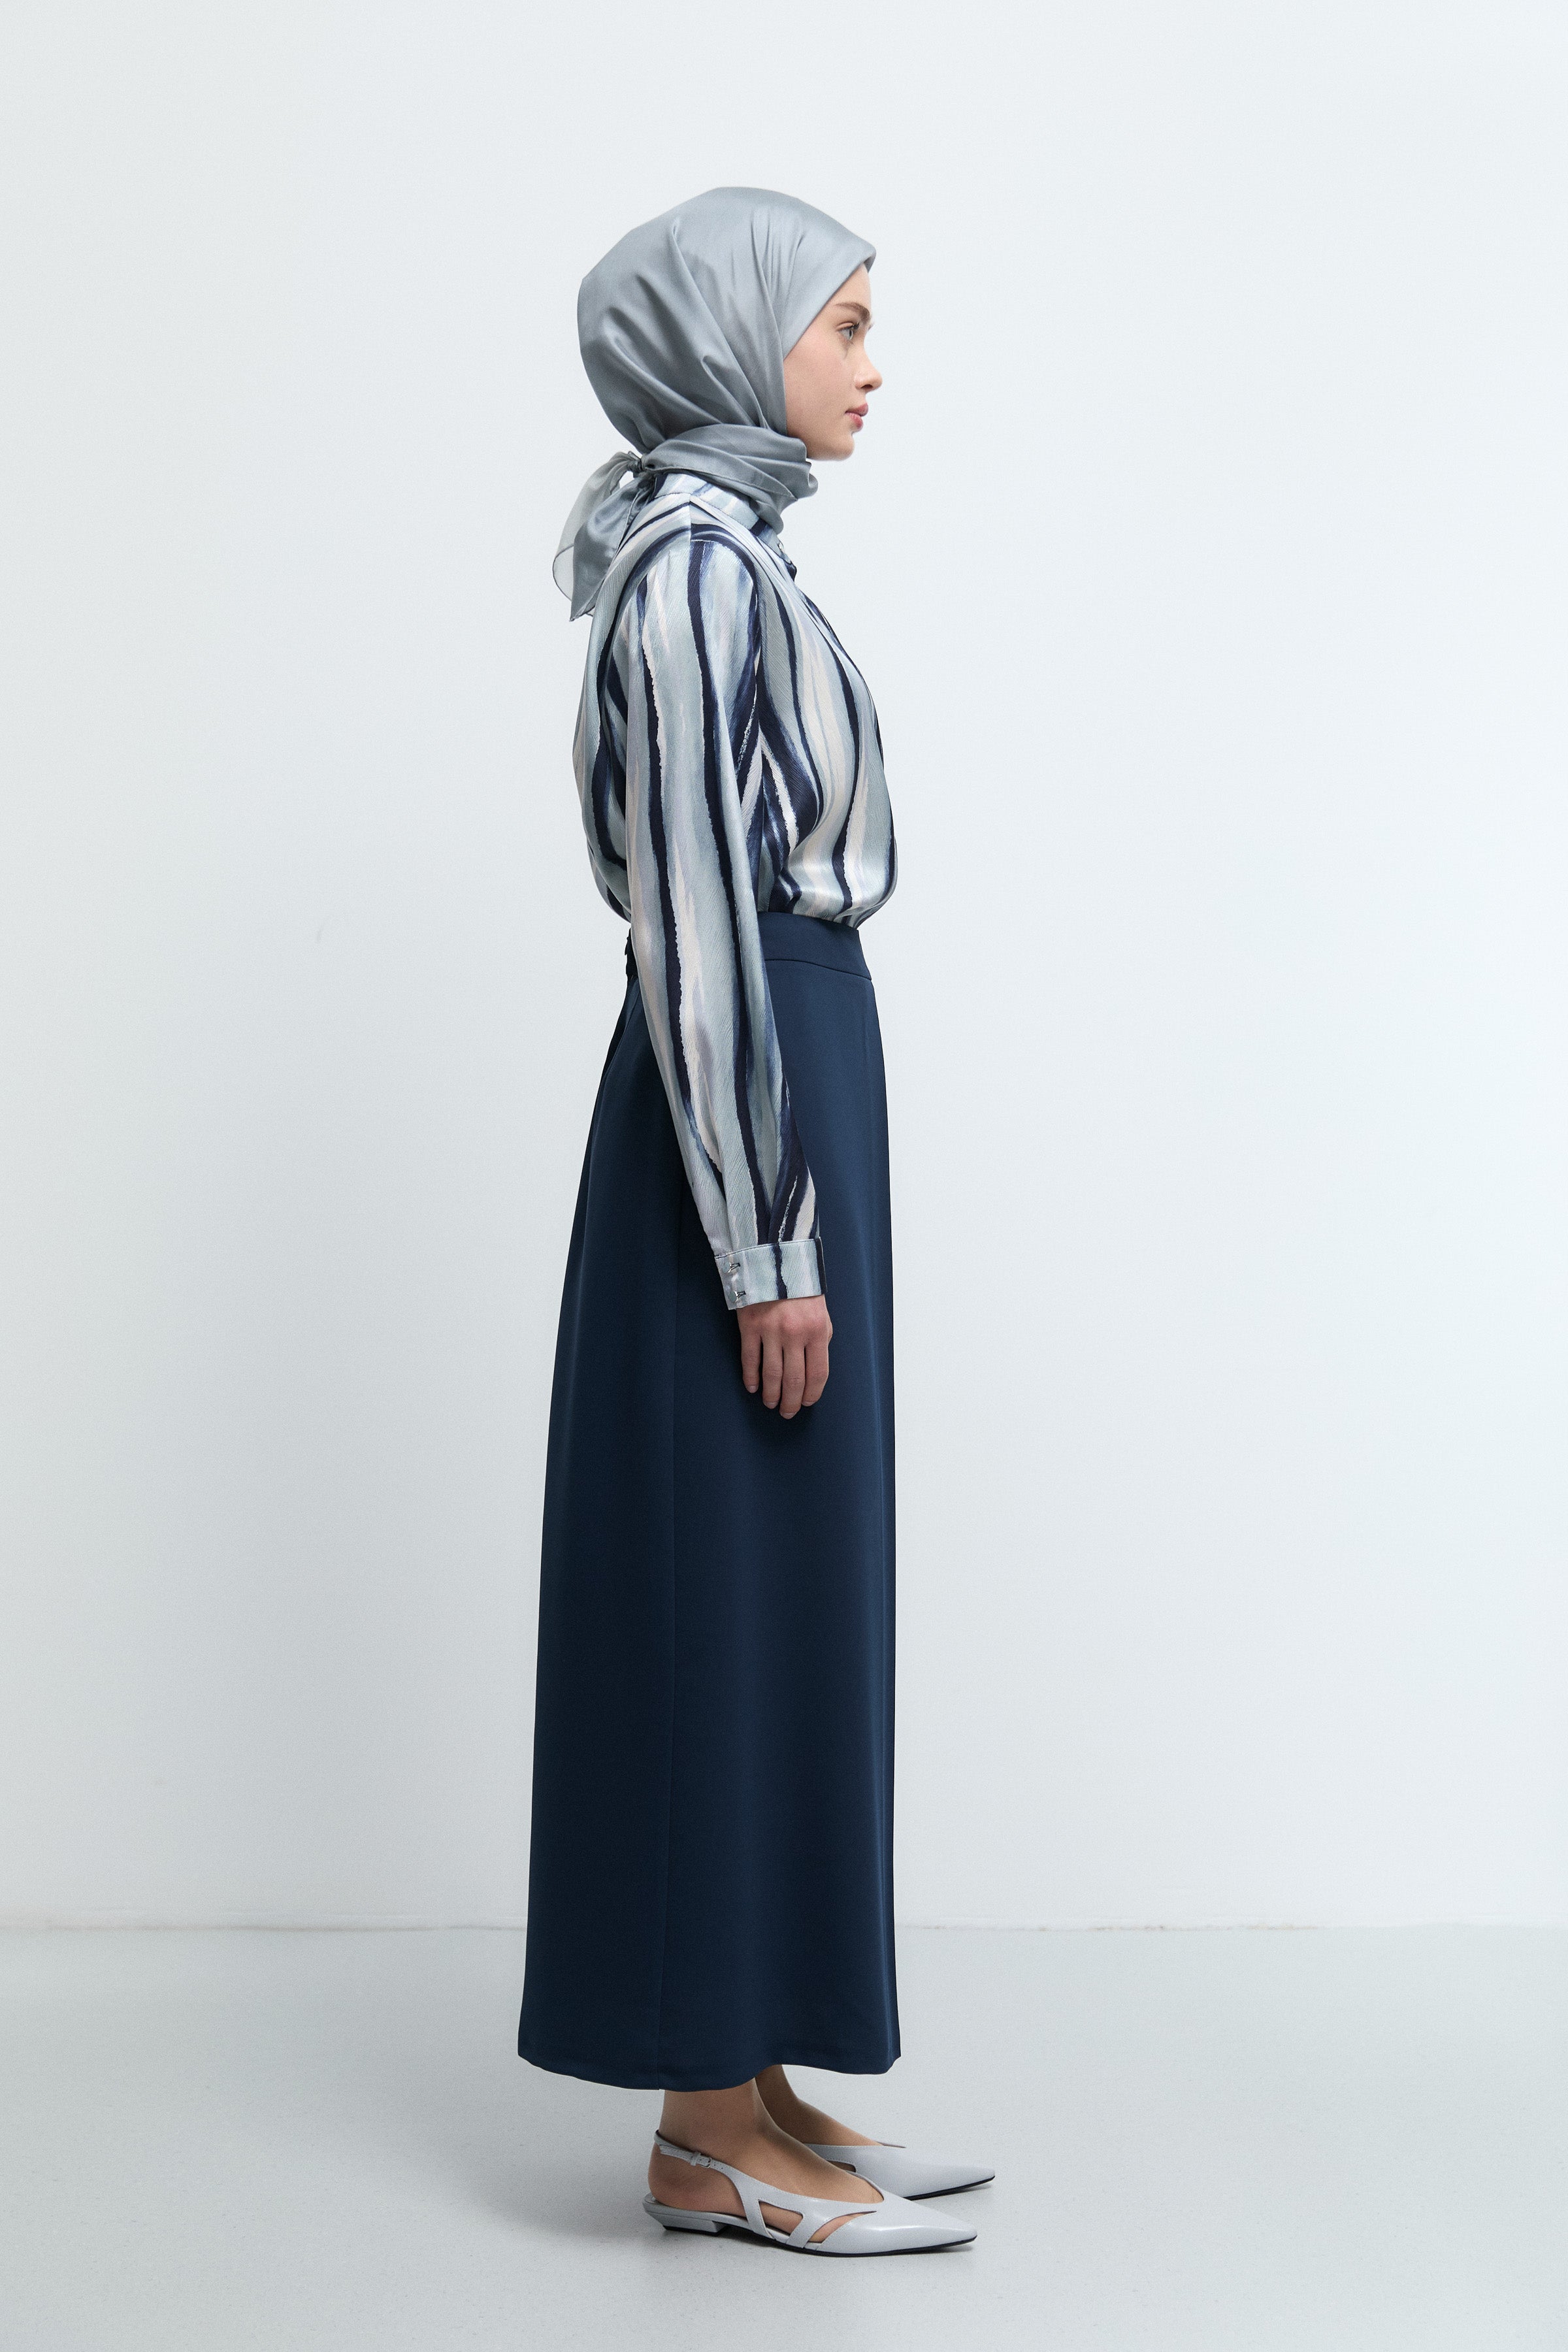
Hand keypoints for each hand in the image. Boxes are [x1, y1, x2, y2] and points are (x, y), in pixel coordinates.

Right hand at [737, 1294, 831, 1418]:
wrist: (775, 1259)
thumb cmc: (801, 1288)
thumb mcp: (820, 1312)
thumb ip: (819, 1339)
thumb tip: (813, 1370)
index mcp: (818, 1330)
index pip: (818, 1373)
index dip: (812, 1393)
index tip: (806, 1402)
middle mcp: (795, 1333)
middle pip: (794, 1379)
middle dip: (791, 1401)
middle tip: (787, 1412)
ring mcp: (771, 1330)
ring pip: (772, 1374)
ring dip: (772, 1394)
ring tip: (771, 1404)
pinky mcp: (750, 1325)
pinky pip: (750, 1359)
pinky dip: (751, 1377)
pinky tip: (753, 1387)